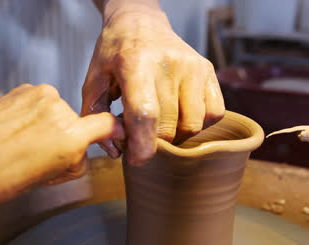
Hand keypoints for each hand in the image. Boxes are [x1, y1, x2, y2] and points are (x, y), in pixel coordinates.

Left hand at [0, 84, 123, 218]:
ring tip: (24, 145)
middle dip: (68, 140)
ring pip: (58, 113)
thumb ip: (73, 160)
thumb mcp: (47, 179)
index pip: (108, 125)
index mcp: (70, 135)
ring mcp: (38, 95)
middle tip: (45, 160)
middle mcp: (58, 108)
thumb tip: (81, 152)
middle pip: (78, 124)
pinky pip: (40, 104)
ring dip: (50, 127)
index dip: (113, 133)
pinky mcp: (21, 90)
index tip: (114, 137)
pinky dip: (34, 116)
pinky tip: (16, 131)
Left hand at [82, 8, 224, 165]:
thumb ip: (96, 116)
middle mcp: (169, 64)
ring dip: (176, 136)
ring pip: (194, 125)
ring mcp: (193, 67)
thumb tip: (116, 151)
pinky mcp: (208, 70)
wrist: (141, 21)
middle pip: (169, 125)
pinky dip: (199, 124)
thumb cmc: (116, 52)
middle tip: (140, 136)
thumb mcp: (94, 79)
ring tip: (159, 126)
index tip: (136, 159)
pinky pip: (214, 114)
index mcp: (135, 63)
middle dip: (154, 143)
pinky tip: (180, 116)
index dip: (142, 145)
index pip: (145, 113)